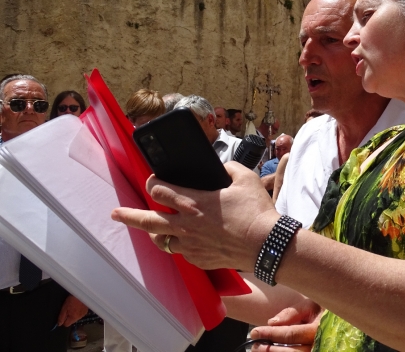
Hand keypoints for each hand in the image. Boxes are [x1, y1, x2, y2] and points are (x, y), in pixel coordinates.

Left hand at [57, 295, 88, 326]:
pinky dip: (78, 312)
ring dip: (74, 315)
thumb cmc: (72, 300)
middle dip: (69, 318)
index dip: (63, 321)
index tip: (63, 316)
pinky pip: (80, 315)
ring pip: (76, 318)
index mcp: (73, 318)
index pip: (66, 325)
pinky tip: (78, 306)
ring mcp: (83, 314)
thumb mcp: (64, 308)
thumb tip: (59, 324)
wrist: (82, 293)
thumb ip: (61, 317)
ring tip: (73, 307)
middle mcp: (79, 318)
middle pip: (71, 322)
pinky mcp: (86, 311)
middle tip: (68, 310)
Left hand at [111, 162, 278, 270]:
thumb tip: (222, 168)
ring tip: (151, 229)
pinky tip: (186, 241)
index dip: (153, 182)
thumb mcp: (245, 178)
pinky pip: (182, 252)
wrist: (265, 244)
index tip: (153, 180)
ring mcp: (191, 245)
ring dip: (154, 233)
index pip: (160, 190)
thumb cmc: (256, 211)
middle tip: (115, 213)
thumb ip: (229, 168)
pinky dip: (181, 245)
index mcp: (194, 202)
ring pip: (162, 240)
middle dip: (128, 215)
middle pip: (148, 220)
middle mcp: (186, 225)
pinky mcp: (200, 259)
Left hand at [249, 298, 322, 351]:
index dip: (270, 334)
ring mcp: (321, 351)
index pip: (290, 334)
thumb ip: (292, 313)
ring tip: (262, 350)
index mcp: (319, 328)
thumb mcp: (310, 305)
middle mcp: (321, 344)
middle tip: (255, 345)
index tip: (254, 332)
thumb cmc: (324, 310)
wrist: (342, 317)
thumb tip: (272, 323)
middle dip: (270, 350)